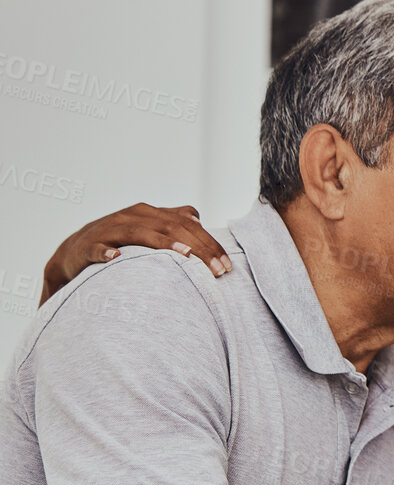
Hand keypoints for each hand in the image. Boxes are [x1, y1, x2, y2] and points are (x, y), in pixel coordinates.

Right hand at [43, 203, 229, 302]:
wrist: (75, 250)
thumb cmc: (120, 241)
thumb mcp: (148, 229)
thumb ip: (172, 222)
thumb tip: (198, 219)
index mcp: (151, 213)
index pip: (188, 224)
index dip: (210, 243)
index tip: (228, 265)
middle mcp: (133, 216)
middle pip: (172, 228)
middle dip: (199, 249)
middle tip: (218, 271)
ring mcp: (110, 229)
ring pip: (140, 233)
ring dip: (164, 244)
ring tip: (186, 256)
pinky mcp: (88, 245)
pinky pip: (98, 248)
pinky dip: (107, 253)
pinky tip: (116, 258)